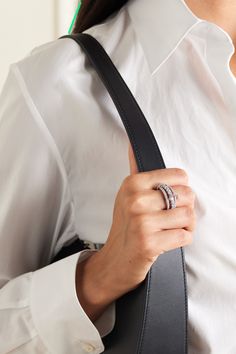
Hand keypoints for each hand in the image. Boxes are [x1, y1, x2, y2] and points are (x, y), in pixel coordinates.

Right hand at [76, 143, 195, 320]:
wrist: (115, 261)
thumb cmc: (126, 226)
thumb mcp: (127, 195)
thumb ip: (135, 169)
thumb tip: (133, 143)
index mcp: (133, 183)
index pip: (180, 176)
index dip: (180, 190)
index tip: (169, 201)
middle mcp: (135, 200)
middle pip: (188, 195)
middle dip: (184, 209)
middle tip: (169, 218)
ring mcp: (141, 222)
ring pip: (189, 216)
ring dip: (185, 226)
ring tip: (169, 230)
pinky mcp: (149, 243)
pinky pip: (185, 236)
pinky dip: (182, 240)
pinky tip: (167, 241)